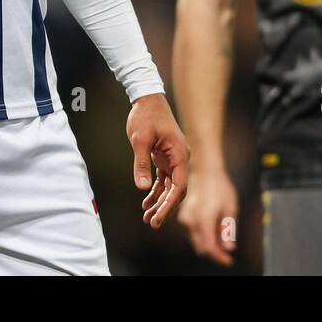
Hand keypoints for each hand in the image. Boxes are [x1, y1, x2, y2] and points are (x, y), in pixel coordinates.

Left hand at [126, 93, 188, 228]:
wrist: (146, 98)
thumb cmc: (145, 116)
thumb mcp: (140, 140)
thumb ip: (142, 164)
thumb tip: (143, 188)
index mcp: (180, 154)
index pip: (178, 186)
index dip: (169, 204)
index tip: (158, 217)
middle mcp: (181, 158)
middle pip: (176, 190)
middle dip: (164, 207)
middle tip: (152, 223)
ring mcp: (173, 158)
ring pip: (170, 186)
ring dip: (159, 201)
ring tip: (147, 216)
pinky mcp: (165, 157)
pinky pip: (163, 178)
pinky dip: (156, 190)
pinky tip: (146, 201)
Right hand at [177, 167, 237, 265]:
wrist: (204, 171)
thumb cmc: (219, 187)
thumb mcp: (229, 208)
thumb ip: (228, 229)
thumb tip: (229, 248)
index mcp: (204, 219)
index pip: (209, 248)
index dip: (219, 257)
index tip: (228, 260)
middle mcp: (191, 221)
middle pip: (201, 247)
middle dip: (215, 252)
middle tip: (227, 251)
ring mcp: (185, 219)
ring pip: (196, 241)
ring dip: (208, 244)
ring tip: (222, 237)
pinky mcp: (183, 216)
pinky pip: (193, 232)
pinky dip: (202, 235)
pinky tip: (213, 229)